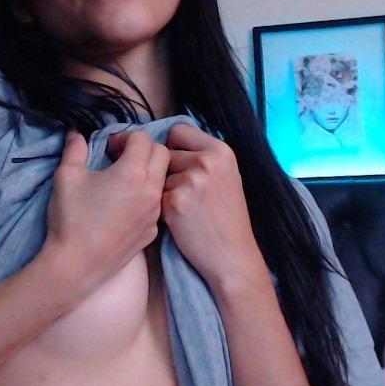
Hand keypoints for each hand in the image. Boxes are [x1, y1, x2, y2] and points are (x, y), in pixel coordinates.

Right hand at [41, 129, 169, 301]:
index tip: (109, 148)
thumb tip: (76, 133)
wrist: (76, 265)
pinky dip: (146, 197)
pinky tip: (124, 206)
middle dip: (144, 150)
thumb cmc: (70, 218)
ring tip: (122, 181)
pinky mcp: (153, 232)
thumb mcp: (67, 176)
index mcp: (133, 172)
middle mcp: (151, 190)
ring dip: (148, 173)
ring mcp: (155, 214)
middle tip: (120, 158)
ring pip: (163, 180)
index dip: (125, 137)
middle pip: (163, 155)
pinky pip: (157, 204)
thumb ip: (75, 149)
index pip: (144, 139)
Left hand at [109, 123, 262, 288]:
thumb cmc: (226, 217)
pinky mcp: (174, 201)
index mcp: (220, 150)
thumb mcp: (226, 176)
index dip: (173, 146)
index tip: (178, 162)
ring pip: (157, 175)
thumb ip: (203, 156)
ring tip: (186, 208)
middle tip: (187, 193)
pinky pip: (153, 195)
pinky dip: (161, 206)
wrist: (231, 255)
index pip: (179, 130)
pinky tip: (179, 219)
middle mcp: (206, 161)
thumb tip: (170, 140)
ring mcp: (190, 181)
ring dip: (164, 189)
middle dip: (168, 171)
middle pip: (164, 153)